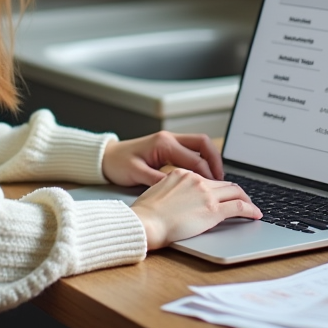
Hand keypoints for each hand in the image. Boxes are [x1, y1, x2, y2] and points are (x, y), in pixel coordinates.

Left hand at [102, 131, 223, 186]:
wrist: (105, 157)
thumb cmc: (117, 164)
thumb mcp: (136, 174)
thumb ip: (158, 181)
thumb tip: (177, 188)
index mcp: (164, 144)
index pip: (194, 158)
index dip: (207, 174)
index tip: (215, 188)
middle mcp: (170, 139)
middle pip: (203, 144)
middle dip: (216, 161)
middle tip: (222, 180)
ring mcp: (170, 141)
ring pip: (199, 146)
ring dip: (210, 160)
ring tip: (217, 179)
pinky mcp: (168, 147)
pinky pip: (191, 151)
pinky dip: (201, 162)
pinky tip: (202, 177)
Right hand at [129, 168, 261, 248]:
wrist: (146, 222)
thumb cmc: (145, 214)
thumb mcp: (156, 192)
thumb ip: (170, 191)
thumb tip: (177, 200)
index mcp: (181, 174)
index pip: (206, 178)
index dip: (218, 187)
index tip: (222, 194)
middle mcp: (196, 180)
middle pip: (224, 183)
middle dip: (236, 192)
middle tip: (243, 200)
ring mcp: (206, 193)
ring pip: (235, 192)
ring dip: (246, 200)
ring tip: (252, 208)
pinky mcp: (213, 210)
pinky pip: (239, 206)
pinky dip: (251, 210)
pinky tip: (255, 214)